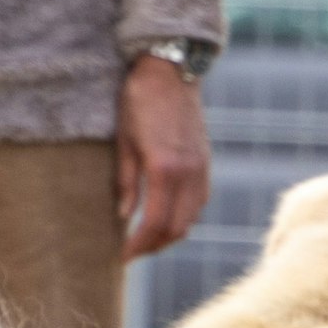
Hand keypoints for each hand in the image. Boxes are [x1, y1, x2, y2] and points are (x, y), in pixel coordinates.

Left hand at [116, 54, 211, 258]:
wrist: (171, 71)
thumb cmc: (139, 100)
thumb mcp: (123, 140)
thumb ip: (126, 181)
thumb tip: (123, 216)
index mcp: (165, 170)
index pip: (155, 223)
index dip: (138, 245)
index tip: (121, 256)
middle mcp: (189, 175)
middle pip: (177, 229)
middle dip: (154, 246)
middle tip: (131, 253)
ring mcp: (202, 171)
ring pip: (190, 219)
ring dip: (169, 235)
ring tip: (146, 238)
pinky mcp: (206, 165)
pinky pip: (198, 204)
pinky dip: (182, 218)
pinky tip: (165, 216)